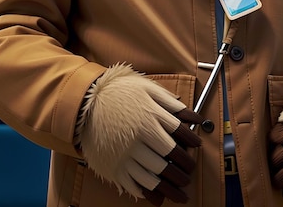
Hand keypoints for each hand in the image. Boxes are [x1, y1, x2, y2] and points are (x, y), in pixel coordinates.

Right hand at [79, 64, 201, 203]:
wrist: (84, 102)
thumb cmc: (117, 91)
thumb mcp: (145, 87)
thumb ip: (169, 101)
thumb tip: (191, 115)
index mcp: (149, 116)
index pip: (179, 132)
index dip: (191, 140)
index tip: (197, 145)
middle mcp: (139, 137)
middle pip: (169, 158)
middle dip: (184, 168)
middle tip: (189, 173)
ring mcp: (126, 153)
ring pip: (154, 176)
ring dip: (171, 187)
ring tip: (181, 192)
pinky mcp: (113, 166)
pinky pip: (133, 184)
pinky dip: (147, 193)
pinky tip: (156, 196)